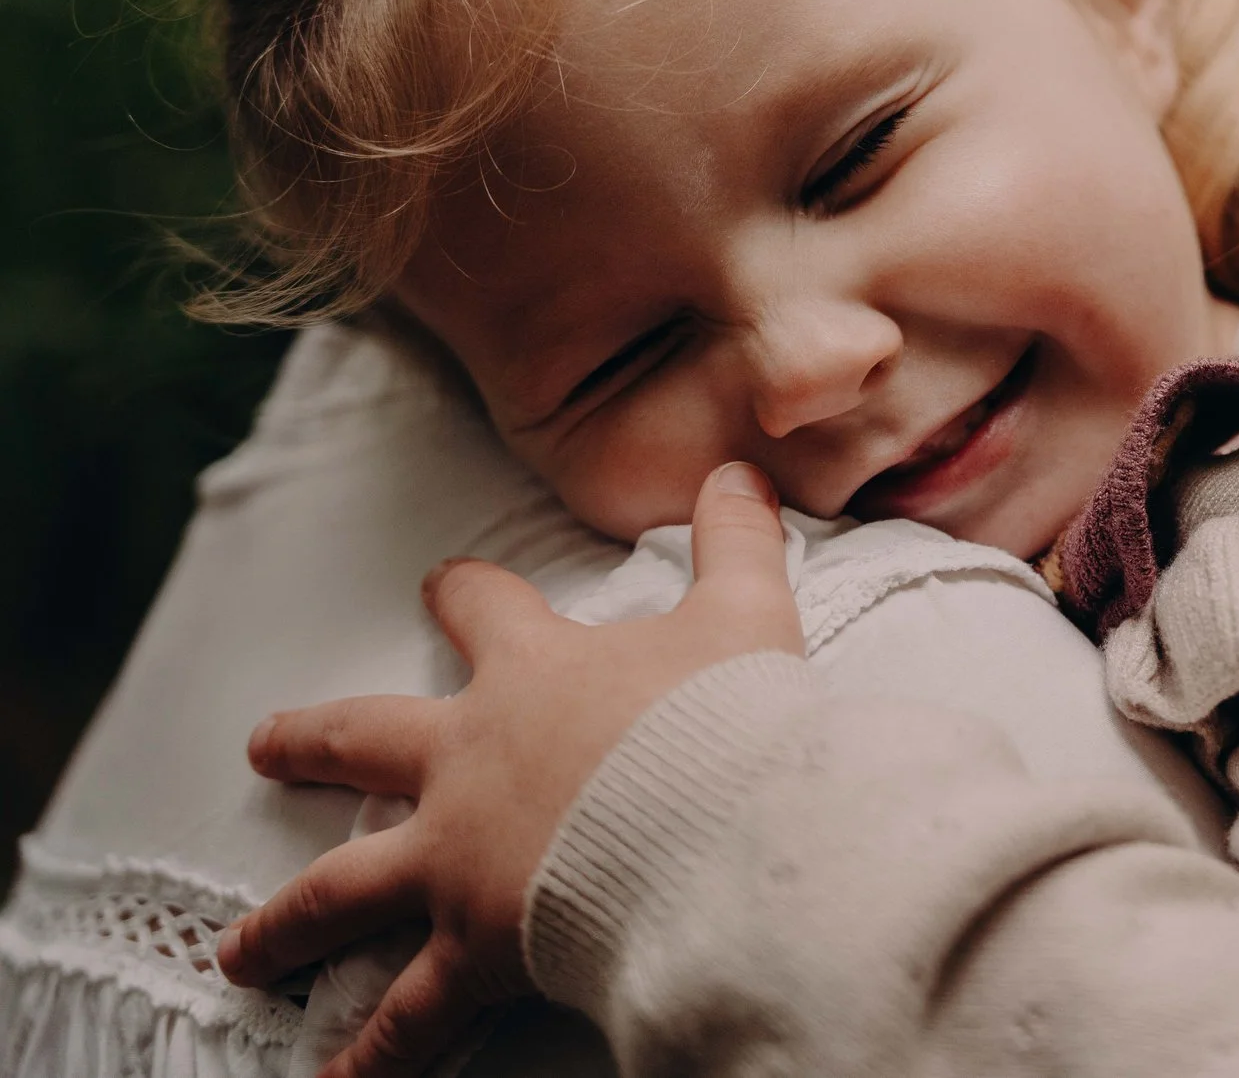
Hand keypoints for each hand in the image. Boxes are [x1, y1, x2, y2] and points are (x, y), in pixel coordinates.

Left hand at [216, 462, 803, 1077]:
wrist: (720, 824)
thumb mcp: (745, 611)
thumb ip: (736, 539)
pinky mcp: (476, 943)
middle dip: (313, 742)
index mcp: (534, 675)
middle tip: (265, 744)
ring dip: (289, 923)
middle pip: (366, 741)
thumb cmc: (727, 718)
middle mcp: (471, 761)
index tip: (441, 582)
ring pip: (346, 888)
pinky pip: (410, 1014)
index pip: (485, 610)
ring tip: (242, 953)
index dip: (464, 593)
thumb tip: (739, 468)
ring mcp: (460, 857)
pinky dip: (370, 1055)